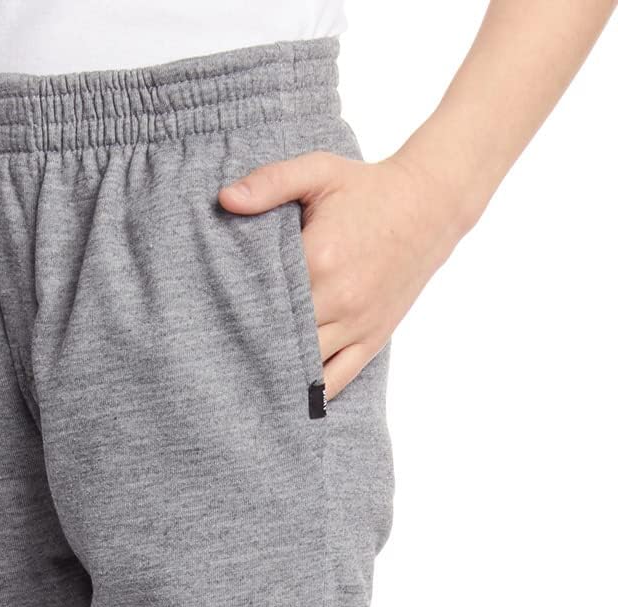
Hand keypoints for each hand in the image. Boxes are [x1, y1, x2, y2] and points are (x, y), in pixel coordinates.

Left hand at [220, 151, 466, 397]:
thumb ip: (271, 182)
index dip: (233, 314)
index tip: (207, 323)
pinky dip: (309, 393)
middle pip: (278, 339)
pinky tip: (283, 400)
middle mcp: (338, 299)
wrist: (431, 203)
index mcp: (318, 258)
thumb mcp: (320, 172)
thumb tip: (225, 200)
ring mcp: (356, 324)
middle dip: (247, 350)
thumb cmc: (368, 187)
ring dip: (274, 375)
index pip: (261, 299)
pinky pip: (336, 381)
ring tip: (241, 384)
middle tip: (211, 364)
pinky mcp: (372, 339)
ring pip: (304, 367)